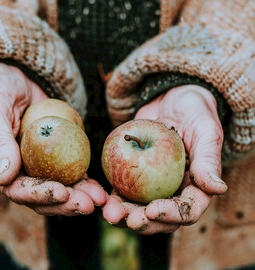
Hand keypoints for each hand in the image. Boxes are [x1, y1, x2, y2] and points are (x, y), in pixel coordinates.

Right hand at [0, 63, 106, 215]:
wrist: (15, 80)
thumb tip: (4, 178)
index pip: (16, 190)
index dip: (39, 195)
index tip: (62, 193)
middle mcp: (16, 173)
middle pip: (40, 197)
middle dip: (65, 204)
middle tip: (89, 204)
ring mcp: (36, 167)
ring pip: (58, 190)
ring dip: (78, 197)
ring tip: (99, 199)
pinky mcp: (53, 158)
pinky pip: (69, 174)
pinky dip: (83, 182)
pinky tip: (98, 188)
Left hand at [102, 85, 227, 233]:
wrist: (171, 98)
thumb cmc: (194, 111)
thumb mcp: (205, 130)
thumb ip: (208, 159)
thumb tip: (217, 188)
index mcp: (196, 185)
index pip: (187, 208)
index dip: (171, 214)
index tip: (153, 210)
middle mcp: (174, 189)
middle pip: (160, 215)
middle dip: (143, 221)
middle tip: (126, 220)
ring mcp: (152, 183)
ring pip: (138, 206)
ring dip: (124, 213)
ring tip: (109, 213)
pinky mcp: (134, 172)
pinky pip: (123, 188)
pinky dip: (113, 195)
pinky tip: (102, 197)